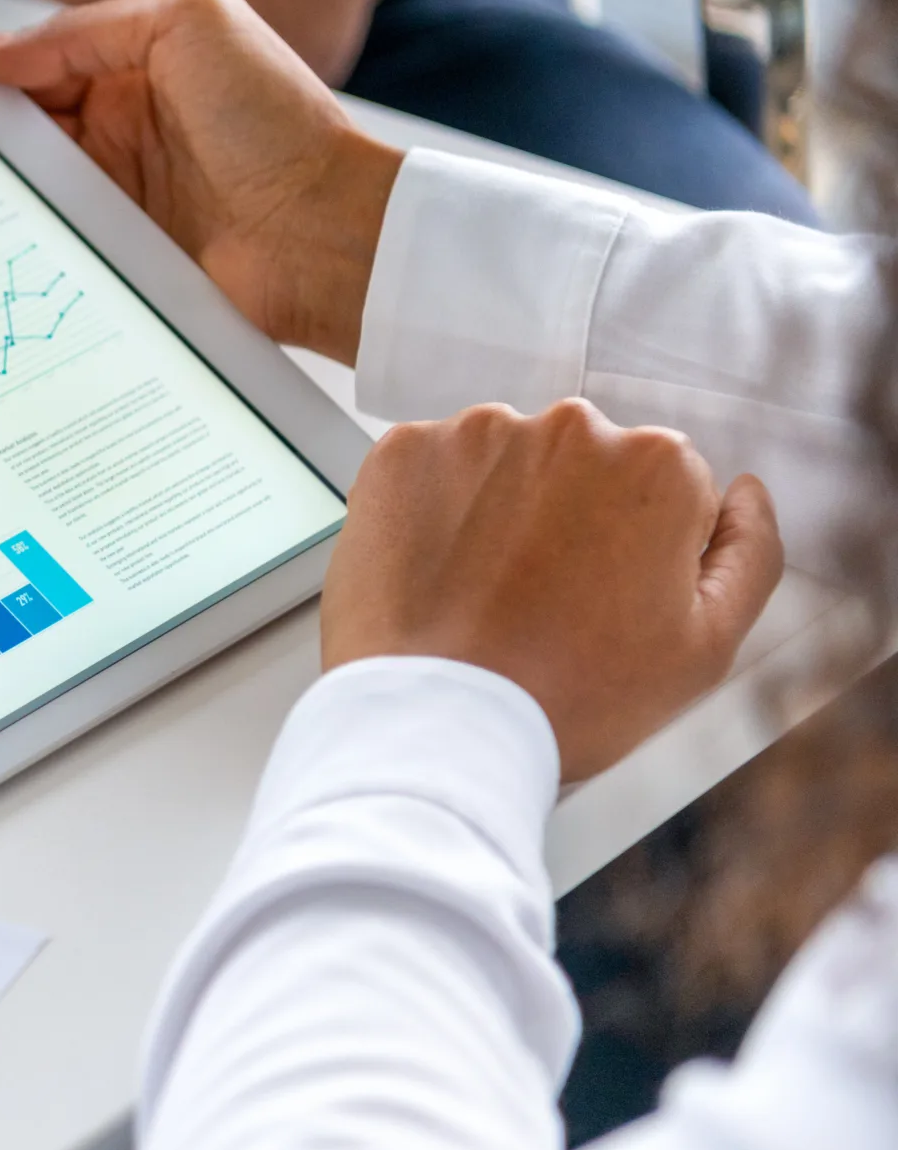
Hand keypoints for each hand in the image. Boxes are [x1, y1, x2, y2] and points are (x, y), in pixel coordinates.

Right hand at [0, 0, 399, 362]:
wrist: (329, 237)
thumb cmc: (279, 122)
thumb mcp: (189, 21)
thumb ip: (88, 27)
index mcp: (131, 61)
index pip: (24, 61)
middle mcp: (117, 125)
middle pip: (9, 123)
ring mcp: (113, 191)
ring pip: (18, 179)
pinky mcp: (114, 250)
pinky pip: (44, 235)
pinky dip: (6, 232)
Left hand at [325, 401, 783, 780]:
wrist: (438, 723)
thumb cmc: (573, 696)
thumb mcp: (705, 646)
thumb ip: (749, 554)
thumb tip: (746, 492)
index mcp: (658, 462)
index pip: (666, 489)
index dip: (641, 552)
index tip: (608, 600)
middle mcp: (569, 426)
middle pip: (585, 465)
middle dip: (573, 518)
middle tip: (545, 603)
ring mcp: (476, 434)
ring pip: (507, 463)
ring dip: (503, 510)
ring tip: (488, 593)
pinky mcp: (401, 453)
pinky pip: (432, 471)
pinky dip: (434, 511)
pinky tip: (438, 573)